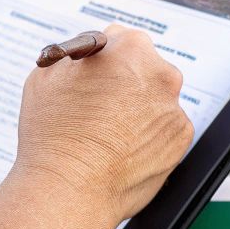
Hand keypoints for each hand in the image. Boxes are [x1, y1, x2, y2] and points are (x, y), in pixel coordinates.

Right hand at [7, 25, 191, 228]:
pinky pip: (164, 129)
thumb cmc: (54, 133)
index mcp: (131, 48)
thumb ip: (75, 55)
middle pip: (144, 68)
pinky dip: (148, 136)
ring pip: (155, 100)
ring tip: (107, 133)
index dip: (102, 58)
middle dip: (125, 82)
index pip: (120, 39)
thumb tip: (87, 56)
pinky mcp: (181, 139)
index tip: (94, 75)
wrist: (69, 189)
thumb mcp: (48, 74)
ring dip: (138, 109)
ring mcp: (173, 107)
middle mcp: (161, 73)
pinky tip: (122, 149)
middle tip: (98, 106)